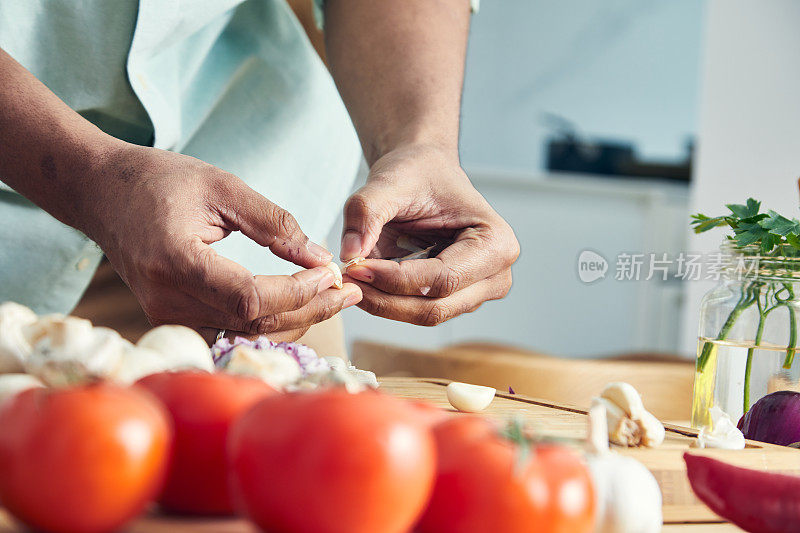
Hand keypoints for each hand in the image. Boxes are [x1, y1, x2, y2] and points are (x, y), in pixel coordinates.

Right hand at [86, 144, 361, 342]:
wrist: (101, 194)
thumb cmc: (159, 180)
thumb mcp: (221, 186)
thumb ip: (273, 223)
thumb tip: (319, 257)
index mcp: (176, 261)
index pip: (250, 297)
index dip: (297, 291)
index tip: (332, 273)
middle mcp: (167, 299)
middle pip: (253, 320)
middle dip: (309, 308)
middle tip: (350, 290)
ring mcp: (166, 315)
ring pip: (245, 331)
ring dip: (295, 316)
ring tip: (335, 295)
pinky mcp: (171, 318)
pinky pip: (229, 329)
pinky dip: (268, 318)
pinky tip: (300, 302)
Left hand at [339, 144, 518, 325]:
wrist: (423, 172)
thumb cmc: (418, 173)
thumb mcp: (389, 182)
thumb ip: (366, 212)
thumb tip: (350, 253)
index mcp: (496, 243)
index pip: (443, 279)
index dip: (394, 279)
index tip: (355, 267)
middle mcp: (495, 275)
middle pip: (436, 308)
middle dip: (385, 298)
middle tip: (345, 278)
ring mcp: (477, 293)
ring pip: (424, 315)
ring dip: (383, 303)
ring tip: (351, 277)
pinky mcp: (455, 300)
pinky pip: (417, 310)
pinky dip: (387, 301)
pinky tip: (365, 281)